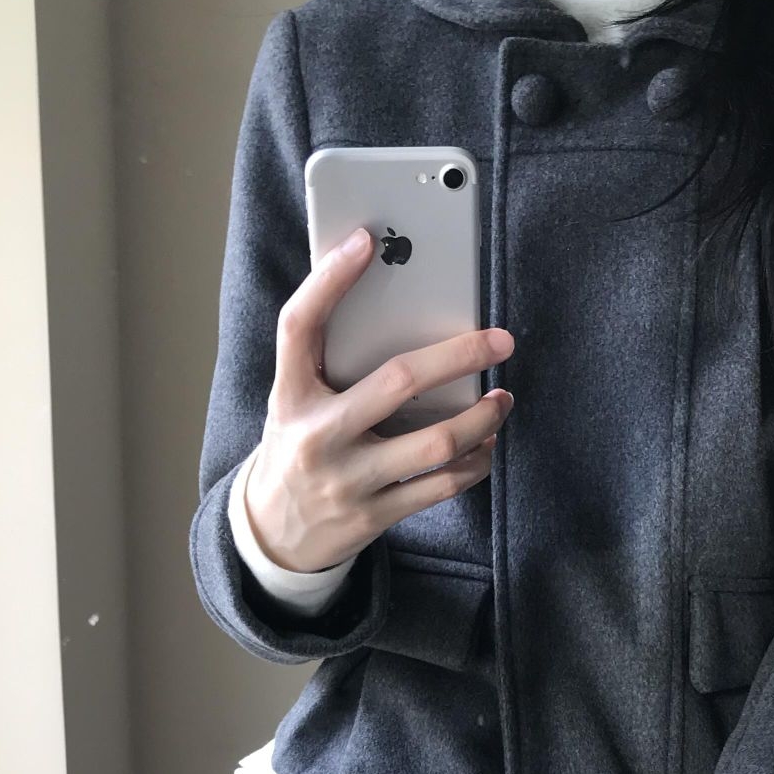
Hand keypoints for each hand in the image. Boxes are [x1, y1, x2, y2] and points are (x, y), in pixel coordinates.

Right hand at [245, 223, 515, 572]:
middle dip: (459, 356)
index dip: (328, 280)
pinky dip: (474, 463)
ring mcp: (347, 480)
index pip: (299, 326)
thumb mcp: (294, 402)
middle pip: (398, 382)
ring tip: (501, 400)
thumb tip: (394, 306)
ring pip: (435, 443)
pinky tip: (486, 445)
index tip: (365, 240)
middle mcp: (316, 436)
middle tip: (500, 341)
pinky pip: (440, 486)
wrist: (272, 532)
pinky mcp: (373, 516)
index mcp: (289, 395)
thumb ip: (329, 361)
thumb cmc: (297, 448)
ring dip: (482, 419)